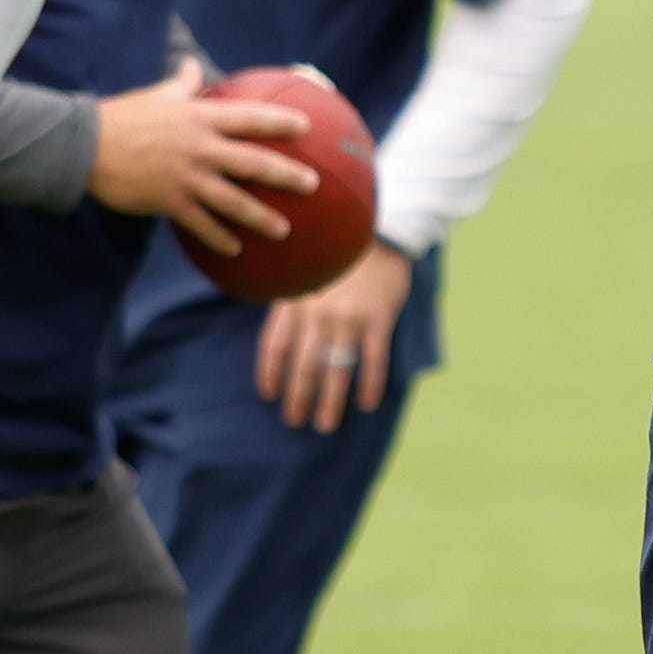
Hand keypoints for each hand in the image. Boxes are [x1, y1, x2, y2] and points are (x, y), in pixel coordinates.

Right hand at [91, 59, 318, 255]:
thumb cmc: (123, 117)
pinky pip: (201, 224)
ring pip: (232, 201)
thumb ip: (183, 82)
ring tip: (284, 230)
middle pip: (252, 162)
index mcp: (199, 118)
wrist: (85, 147)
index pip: (249, 118)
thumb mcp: (158, 94)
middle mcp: (199, 148)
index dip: (280, 121)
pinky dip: (219, 237)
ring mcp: (186, 177)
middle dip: (286, 174)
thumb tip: (193, 62)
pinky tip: (236, 249)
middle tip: (312, 183)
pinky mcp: (169, 201)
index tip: (306, 127)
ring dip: (260, 217)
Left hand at [253, 239, 415, 433]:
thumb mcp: (307, 270)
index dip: (270, 373)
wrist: (382, 229)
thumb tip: (282, 336)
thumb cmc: (343, 254)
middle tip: (295, 421)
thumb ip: (293, 301)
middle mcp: (318, 312)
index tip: (270, 395)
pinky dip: (370, 385)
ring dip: (329, 402)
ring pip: (334, 369)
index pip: (275, 346)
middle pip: (302, 366)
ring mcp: (349, 317)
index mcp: (297, 300)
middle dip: (297, 398)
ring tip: (325, 424)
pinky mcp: (379, 319)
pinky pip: (373, 360)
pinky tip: (367, 403)